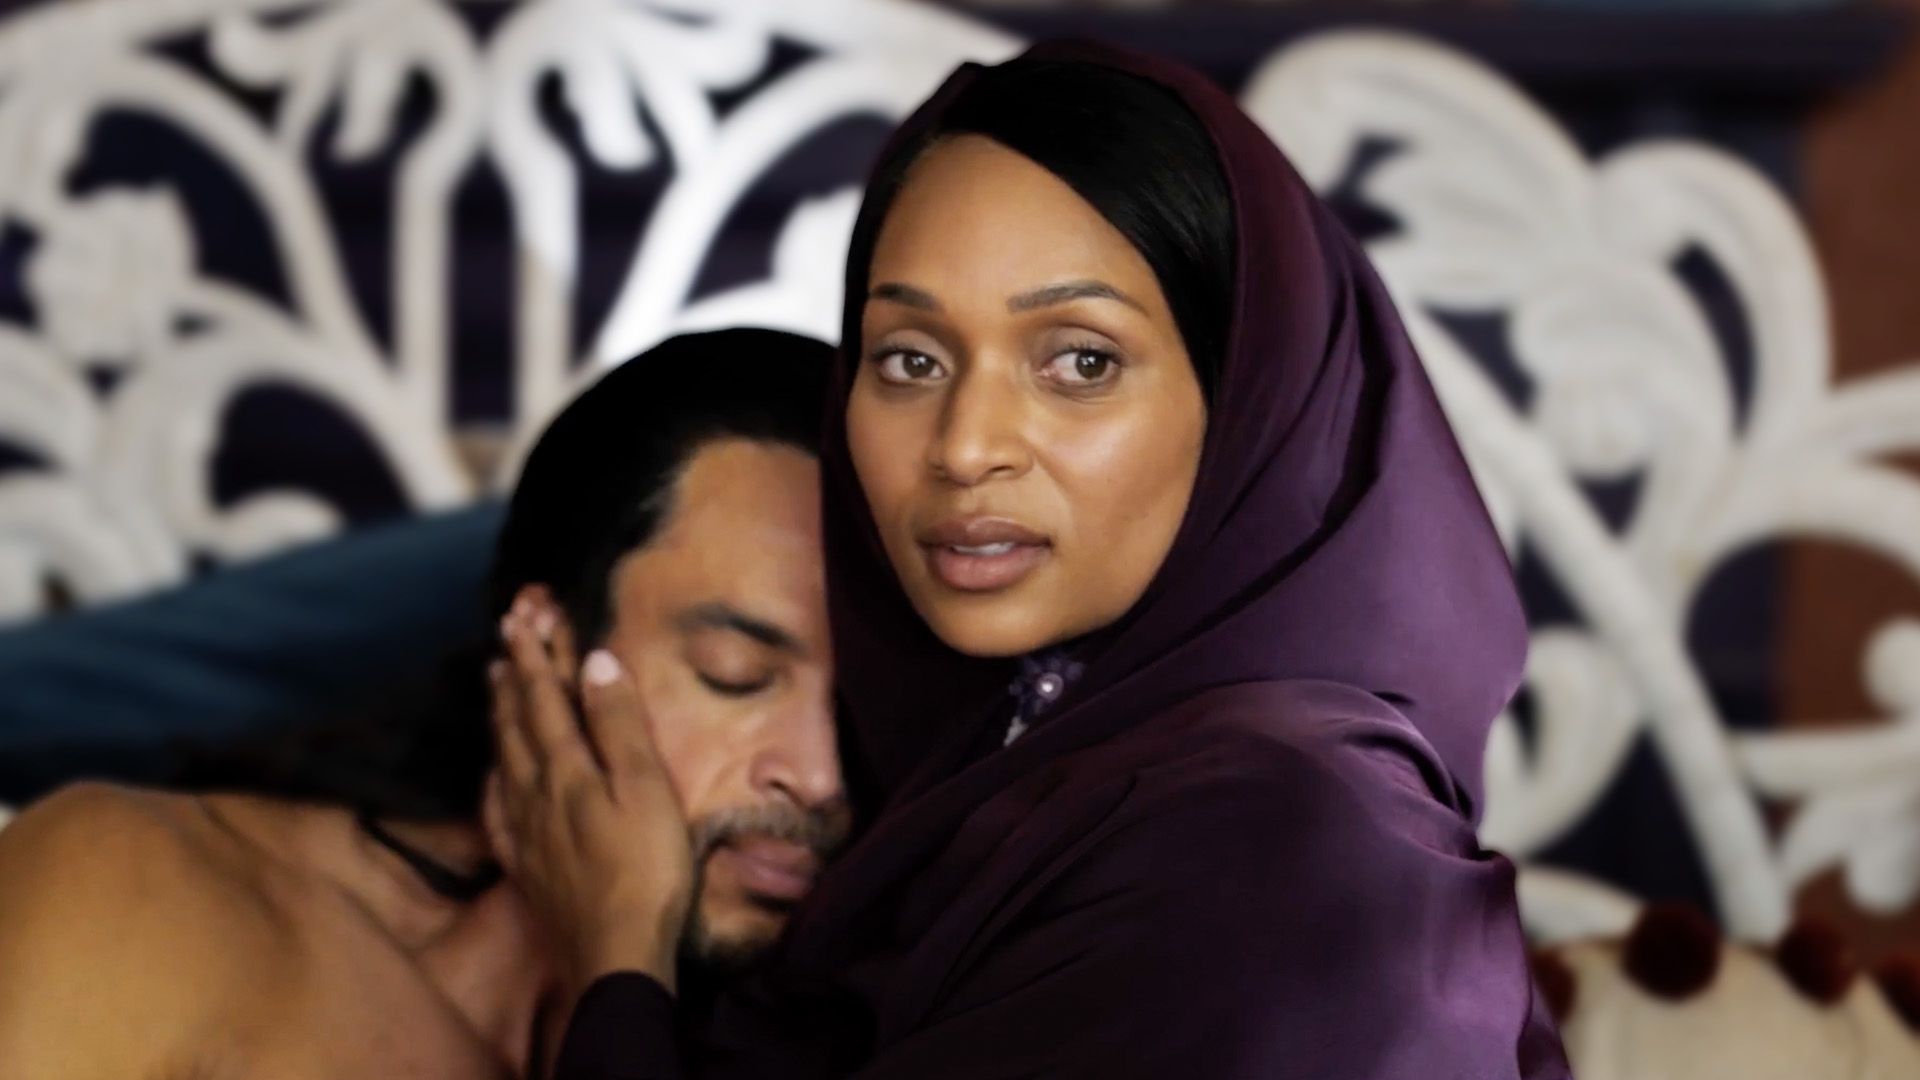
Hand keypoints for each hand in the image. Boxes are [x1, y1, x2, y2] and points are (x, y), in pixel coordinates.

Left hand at [486, 588, 694, 1000]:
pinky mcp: (527, 865)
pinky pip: (498, 806)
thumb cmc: (645, 871)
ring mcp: (525, 831)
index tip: (523, 614)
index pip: (545, 698)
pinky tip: (494, 774)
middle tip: (505, 631)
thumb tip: (594, 662)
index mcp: (567, 769)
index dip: (534, 655)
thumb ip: (618, 725)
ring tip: (493, 682)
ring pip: (503, 757)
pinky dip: (494, 775)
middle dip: (513, 672)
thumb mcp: (647, 788)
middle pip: (518, 720)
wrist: (614, 957)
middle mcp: (535, 793)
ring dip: (500, 714)